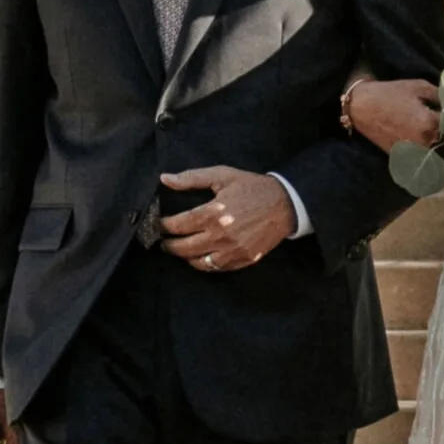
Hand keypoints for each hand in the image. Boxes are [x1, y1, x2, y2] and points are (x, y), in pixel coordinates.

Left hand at [160, 167, 295, 269]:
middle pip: (183, 247)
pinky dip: (203, 264)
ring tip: (179, 250)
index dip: (164, 226)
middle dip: (169, 245)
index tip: (159, 224)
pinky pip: (216, 268)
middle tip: (163, 241)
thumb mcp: (222, 175)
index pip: (178, 225)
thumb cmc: (252, 187)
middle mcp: (220, 235)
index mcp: (213, 213)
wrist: (284, 204)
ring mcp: (232, 250)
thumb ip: (191, 178)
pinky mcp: (243, 259)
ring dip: (184, 257)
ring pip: (197, 262)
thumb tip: (164, 179)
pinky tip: (199, 256)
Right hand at [347, 77, 441, 150]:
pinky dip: (427, 152)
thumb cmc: (390, 93)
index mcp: (430, 123)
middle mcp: (424, 141)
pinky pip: (422, 158)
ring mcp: (414, 152)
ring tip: (437, 134)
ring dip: (440, 145)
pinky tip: (422, 141)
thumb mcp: (418, 87)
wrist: (362, 108)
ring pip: (436, 152)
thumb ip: (441, 95)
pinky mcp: (404, 158)